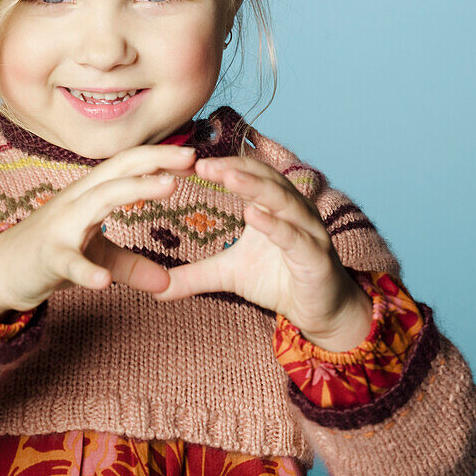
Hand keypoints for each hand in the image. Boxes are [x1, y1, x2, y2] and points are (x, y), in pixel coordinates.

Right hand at [0, 144, 196, 316]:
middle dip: (155, 159)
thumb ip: (131, 267)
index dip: (158, 157)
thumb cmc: (50, 254)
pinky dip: (86, 271)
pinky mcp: (47, 257)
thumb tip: (167, 283)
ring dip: (135, 190)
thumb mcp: (96, 257)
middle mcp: (76, 200)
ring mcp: (60, 225)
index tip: (193, 154)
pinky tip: (103, 284)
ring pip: (99, 199)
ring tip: (169, 187)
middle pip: (118, 170)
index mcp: (90, 195)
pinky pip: (68, 261)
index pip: (126, 166)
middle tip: (192, 156)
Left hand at [153, 156, 372, 351]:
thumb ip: (195, 275)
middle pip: (265, 179)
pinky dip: (275, 225)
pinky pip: (295, 237)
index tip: (190, 163)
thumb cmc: (278, 280)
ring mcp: (308, 232)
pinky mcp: (316, 258)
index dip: (223, 167)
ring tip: (228, 178)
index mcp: (273, 206)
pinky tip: (254, 216)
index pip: (248, 176)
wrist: (320, 311)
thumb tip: (155, 289)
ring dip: (255, 188)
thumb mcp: (229, 275)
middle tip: (204, 164)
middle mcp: (293, 211)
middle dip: (236, 169)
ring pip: (283, 201)